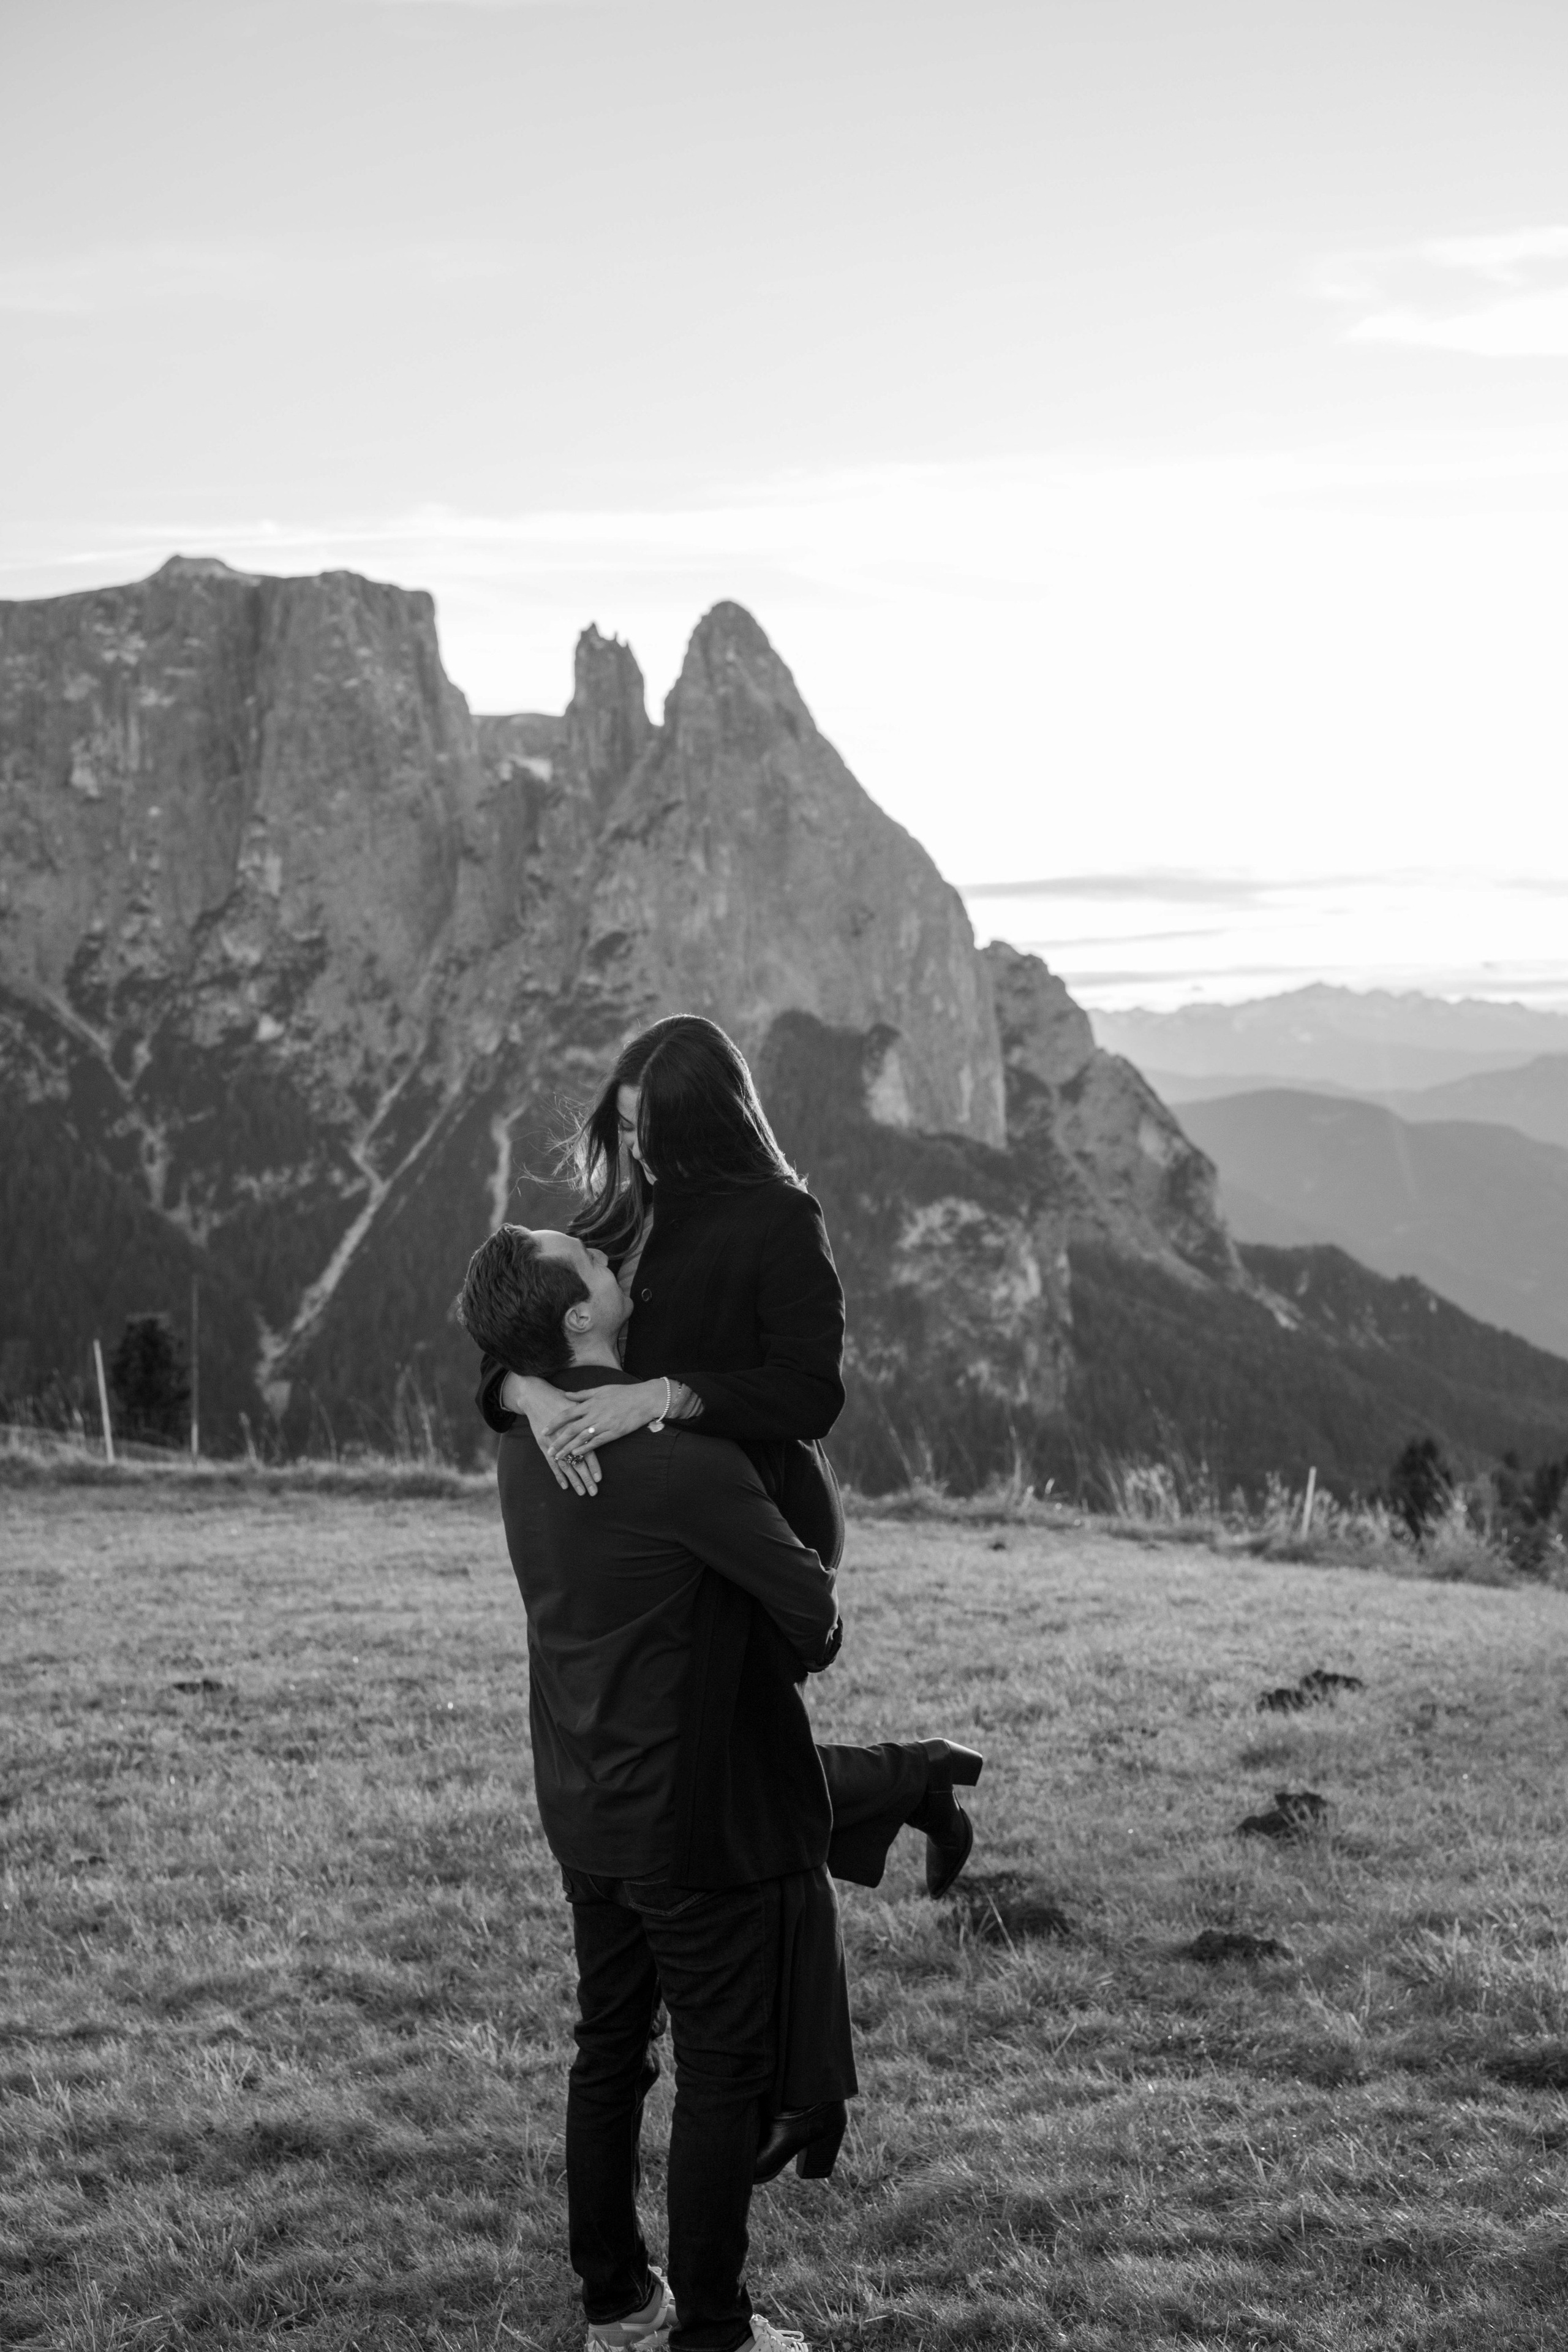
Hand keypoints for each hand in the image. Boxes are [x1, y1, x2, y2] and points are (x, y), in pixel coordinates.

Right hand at [499, 1371, 602, 1496]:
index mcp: (577, 1428)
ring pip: (566, 1466)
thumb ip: (591, 1416)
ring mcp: (553, 1443)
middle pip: (577, 1462)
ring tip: (581, 1492)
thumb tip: (608, 1423)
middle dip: (585, 1478)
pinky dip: (558, 1475)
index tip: (599, 1479)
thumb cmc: (560, 1399)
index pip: (587, 1451)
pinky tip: (565, 1486)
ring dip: (574, 1480)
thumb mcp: (578, 1404)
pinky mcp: (543, 1445)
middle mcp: (565, 1438)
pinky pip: (552, 1463)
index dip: (593, 1466)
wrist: (537, 1396)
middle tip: (593, 1492)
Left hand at [543, 1382, 665, 1460]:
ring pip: (581, 1439)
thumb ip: (582, 1394)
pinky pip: (596, 1443)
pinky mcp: (613, 1433)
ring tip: (559, 1457)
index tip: (544, 1431)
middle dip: (558, 1441)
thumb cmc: (623, 1392)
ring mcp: (604, 1424)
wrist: (644, 1399)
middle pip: (571, 1429)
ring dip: (568, 1449)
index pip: (567, 1414)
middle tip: (548, 1450)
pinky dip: (585, 1449)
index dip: (554, 1423)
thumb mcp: (601, 1389)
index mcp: (590, 1403)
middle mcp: (594, 1414)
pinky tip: (577, 1455)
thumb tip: (566, 1395)